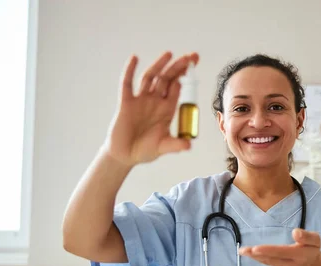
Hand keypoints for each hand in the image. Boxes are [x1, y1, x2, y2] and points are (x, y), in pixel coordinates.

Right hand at [104, 51, 199, 165]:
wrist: (125, 155)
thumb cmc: (145, 150)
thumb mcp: (163, 147)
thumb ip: (176, 145)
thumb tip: (189, 145)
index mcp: (167, 109)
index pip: (178, 89)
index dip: (186, 77)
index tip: (194, 65)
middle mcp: (155, 102)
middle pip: (167, 79)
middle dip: (179, 68)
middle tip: (191, 56)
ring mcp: (140, 100)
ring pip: (151, 78)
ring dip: (159, 65)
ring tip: (170, 54)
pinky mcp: (126, 103)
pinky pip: (127, 84)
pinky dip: (130, 70)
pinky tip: (135, 58)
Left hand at [239, 228, 320, 265]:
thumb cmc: (312, 249)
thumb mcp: (315, 240)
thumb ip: (306, 237)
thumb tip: (295, 232)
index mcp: (299, 255)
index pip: (282, 252)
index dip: (269, 250)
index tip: (256, 248)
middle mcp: (289, 263)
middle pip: (271, 258)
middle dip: (257, 255)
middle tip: (244, 250)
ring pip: (267, 261)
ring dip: (253, 257)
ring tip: (242, 251)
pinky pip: (266, 262)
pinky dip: (256, 258)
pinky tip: (247, 253)